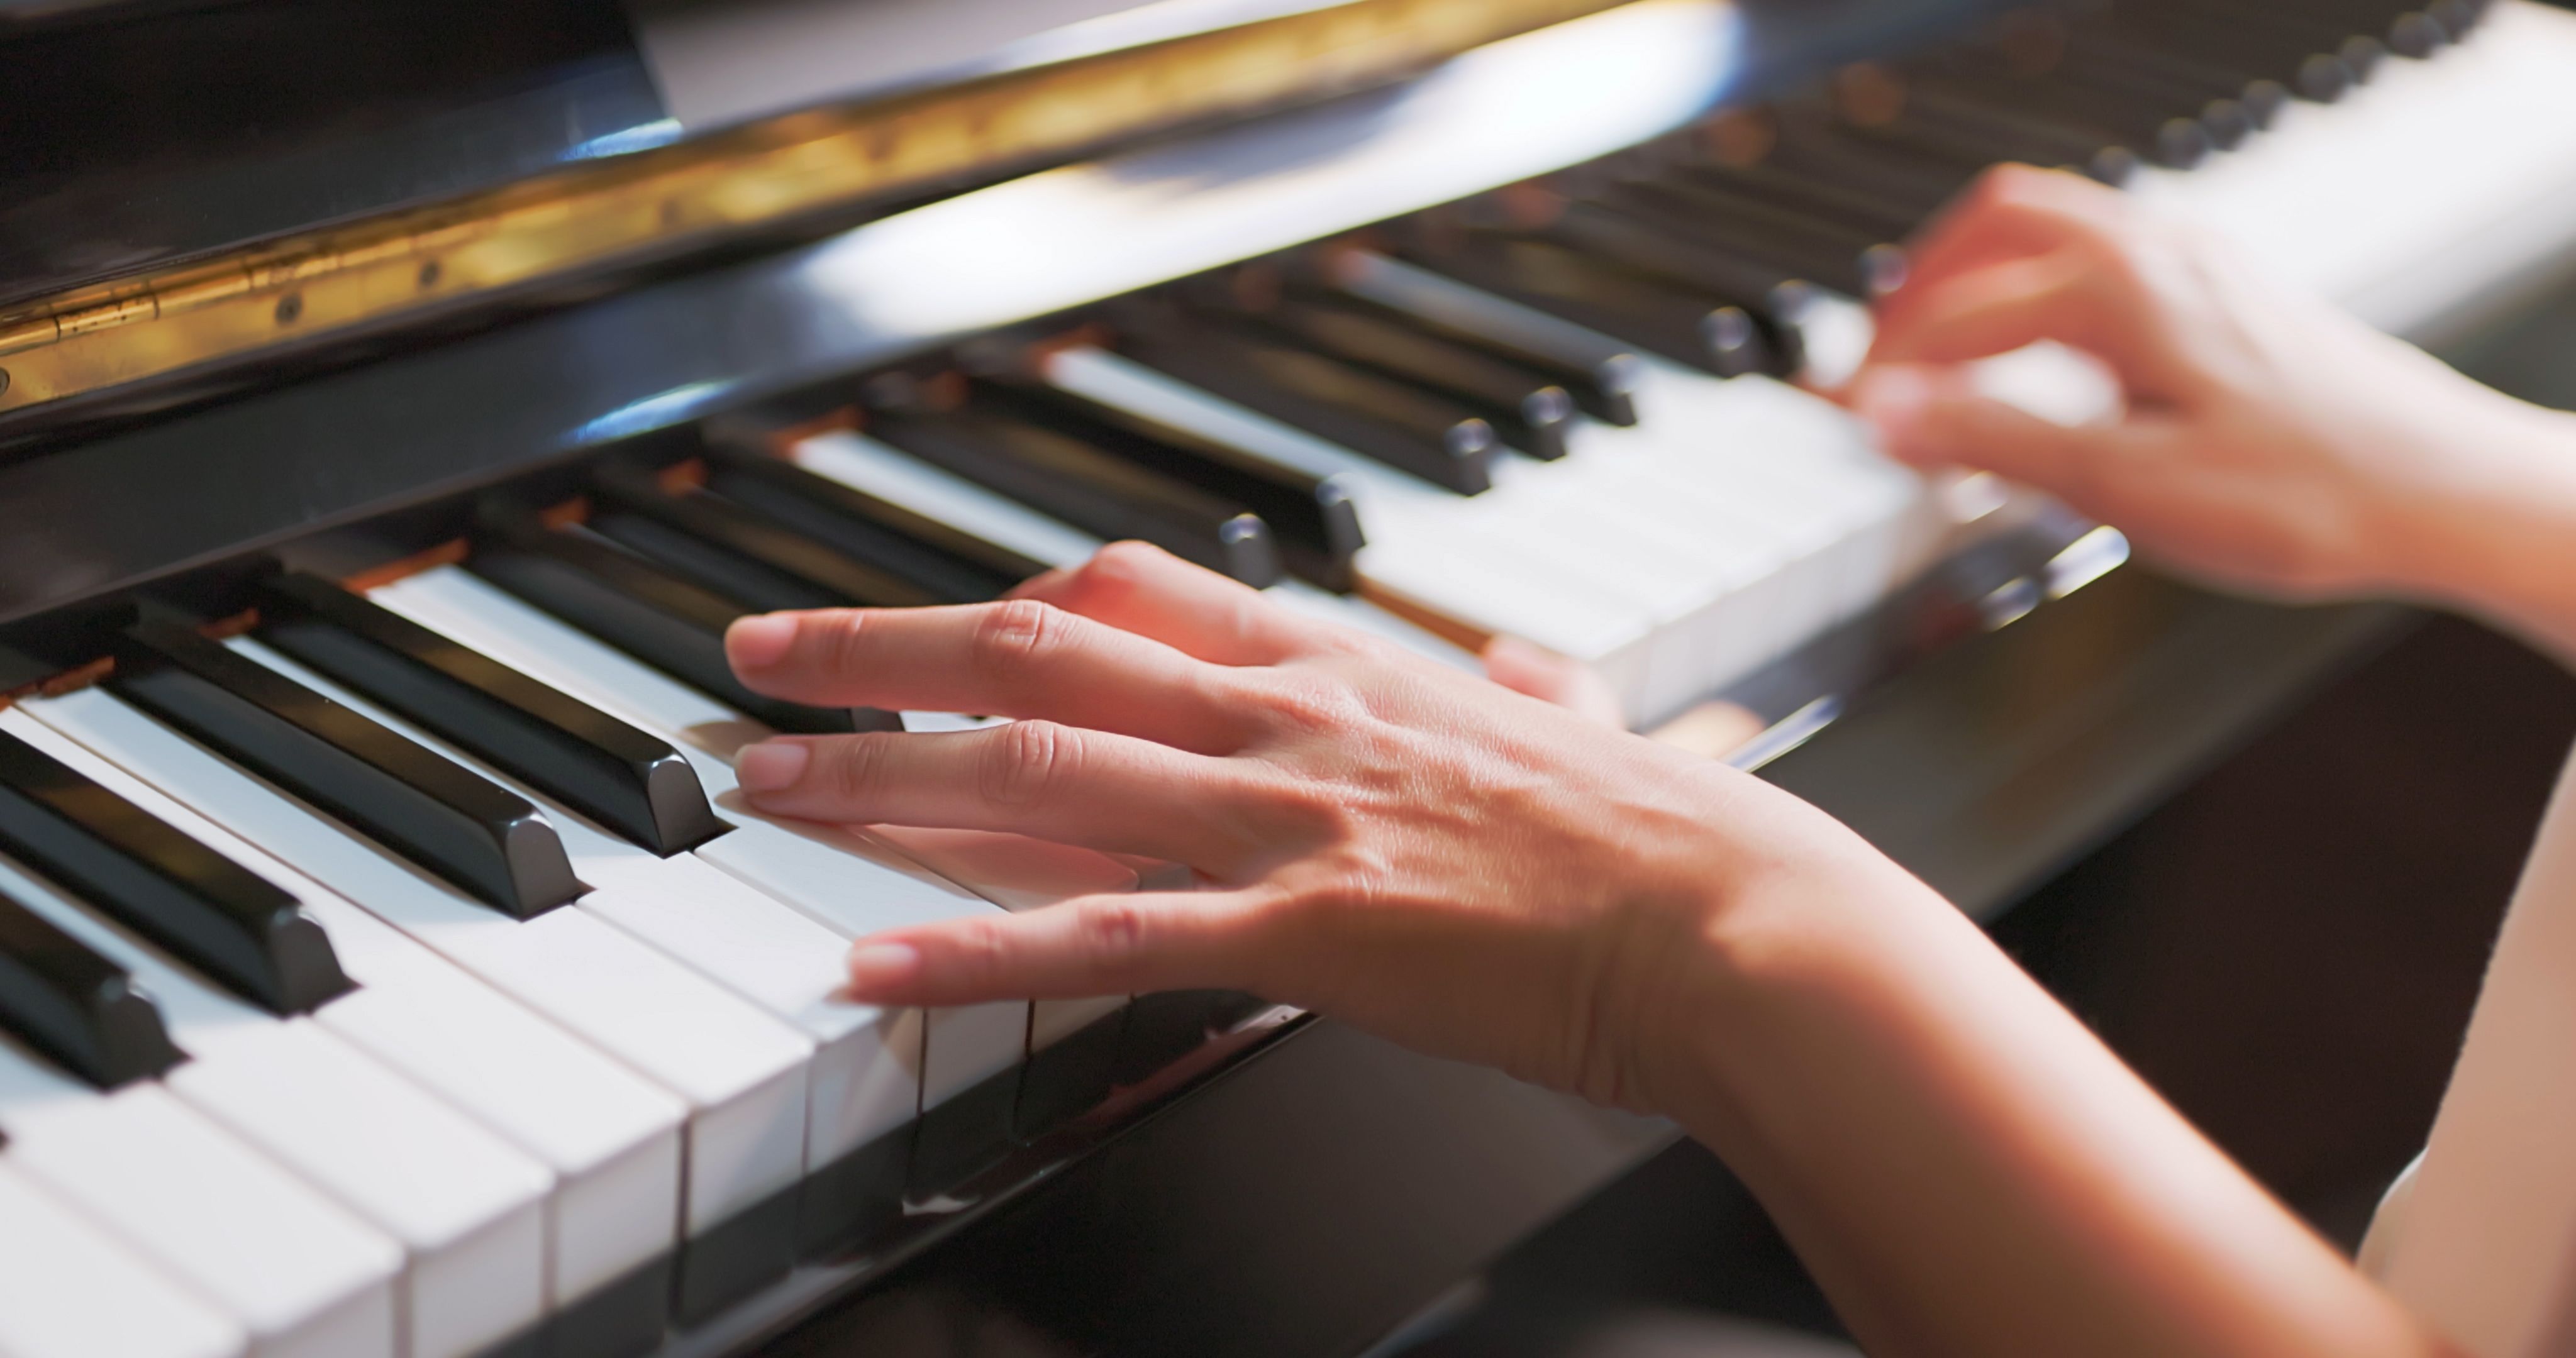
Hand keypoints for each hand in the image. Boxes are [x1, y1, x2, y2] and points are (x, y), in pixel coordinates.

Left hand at [722, 542, 1911, 1112]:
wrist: (1733, 918)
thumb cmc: (1663, 835)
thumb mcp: (1581, 723)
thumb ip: (1529, 687)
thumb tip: (1525, 668)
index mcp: (1343, 665)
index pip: (1130, 594)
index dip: (1003, 601)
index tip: (925, 623)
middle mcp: (1288, 719)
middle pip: (1038, 653)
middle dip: (878, 654)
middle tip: (760, 667)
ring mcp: (1285, 819)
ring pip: (1034, 772)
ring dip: (878, 780)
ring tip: (760, 793)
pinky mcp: (1301, 932)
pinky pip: (1099, 935)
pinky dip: (970, 948)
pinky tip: (871, 967)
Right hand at [1849, 163, 2575, 604]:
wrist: (2445, 496)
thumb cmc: (2305, 497)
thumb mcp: (2124, 485)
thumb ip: (1992, 440)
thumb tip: (1883, 413)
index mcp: (2118, 292)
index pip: (1959, 316)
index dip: (1887, 370)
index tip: (1842, 420)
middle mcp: (2158, 255)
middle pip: (2001, 221)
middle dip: (1924, 281)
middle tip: (1879, 352)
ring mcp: (2202, 265)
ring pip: (2062, 224)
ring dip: (1988, 272)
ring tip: (1946, 343)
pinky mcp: (2233, 294)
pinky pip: (2113, 251)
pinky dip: (2049, 284)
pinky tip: (2053, 351)